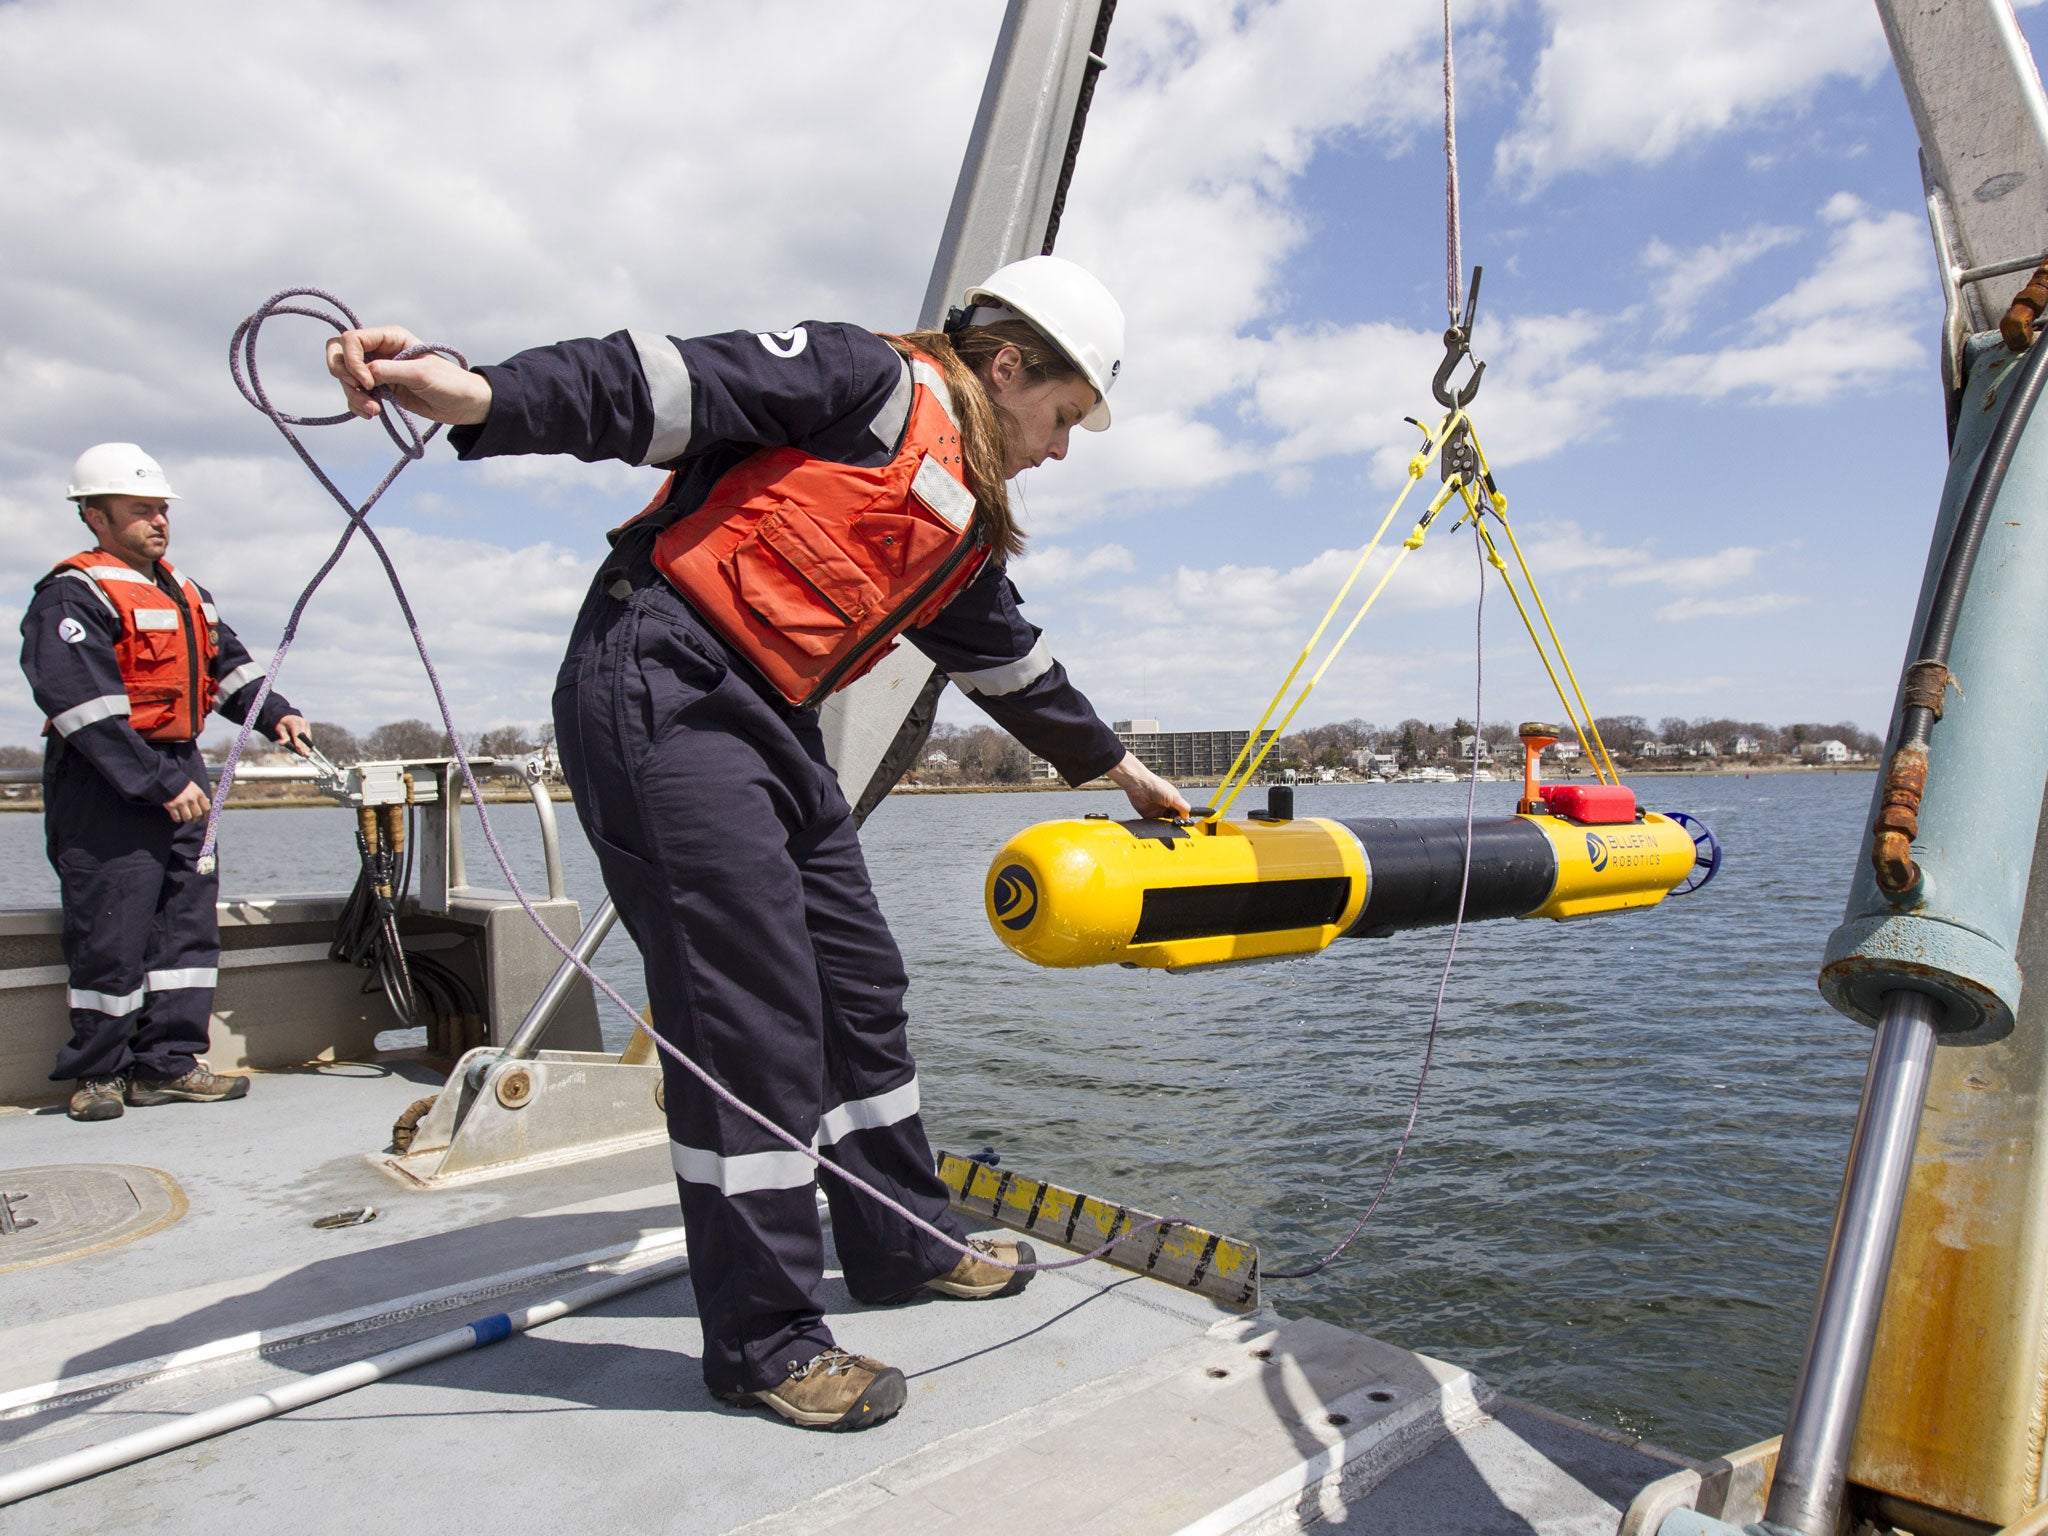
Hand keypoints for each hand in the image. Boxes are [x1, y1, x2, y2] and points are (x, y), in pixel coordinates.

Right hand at [164, 781, 210, 822]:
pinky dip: (178, 819)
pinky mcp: (171, 806)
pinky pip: (177, 818)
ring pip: (188, 818)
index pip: (207, 808)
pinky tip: (178, 816)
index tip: (204, 818)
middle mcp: (191, 798)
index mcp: (198, 793)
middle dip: (196, 819)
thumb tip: (208, 803)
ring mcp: (181, 802)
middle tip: (194, 820)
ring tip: (186, 818)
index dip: (207, 815)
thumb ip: (200, 797)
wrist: (168, 780)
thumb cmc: (183, 785)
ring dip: (188, 820)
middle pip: (198, 814)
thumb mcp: (195, 788)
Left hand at [274, 715, 312, 754]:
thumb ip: (283, 737)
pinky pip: (308, 736)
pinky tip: (306, 749)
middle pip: (304, 737)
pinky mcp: (308, 726)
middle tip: (306, 755)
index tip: (301, 752)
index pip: (297, 735)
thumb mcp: (280, 729)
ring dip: (306, 746)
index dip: (299, 744)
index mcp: (294, 722)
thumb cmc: (282, 723)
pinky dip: (306, 742)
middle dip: (305, 747)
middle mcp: (302, 723)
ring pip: (308, 737)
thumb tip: (282, 743)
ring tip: (306, 754)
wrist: (287, 715)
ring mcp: (306, 724)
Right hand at [326, 325, 491, 425]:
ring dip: (353, 396)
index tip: (367, 382)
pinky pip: (355, 394)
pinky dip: (357, 405)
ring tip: (374, 411)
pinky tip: (372, 414)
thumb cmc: (449, 383)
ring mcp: (377, 370)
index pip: (352, 339)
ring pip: (345, 378)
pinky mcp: (379, 390)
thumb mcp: (420, 374)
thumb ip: (389, 371)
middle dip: (344, 375)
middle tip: (362, 391)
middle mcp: (380, 350)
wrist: (464, 405)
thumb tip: (363, 374)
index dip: (351, 360)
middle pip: (340, 354)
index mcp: (390, 338)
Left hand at [1106, 752, 1189, 819]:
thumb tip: (1187, 817)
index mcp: (1174, 801)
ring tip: (1165, 824)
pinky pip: (1154, 824)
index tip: (1182, 823)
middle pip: (1173, 820)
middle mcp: (1166, 807)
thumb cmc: (1156, 786)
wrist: (1139, 786)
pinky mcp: (1148, 816)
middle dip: (1174, 824)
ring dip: (1165, 826)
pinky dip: (1156, 826)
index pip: (1181, 814)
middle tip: (1174, 825)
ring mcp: (1157, 812)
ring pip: (1164, 824)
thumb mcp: (1174, 797)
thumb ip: (1183, 807)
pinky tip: (1157, 825)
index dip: (1182, 819)